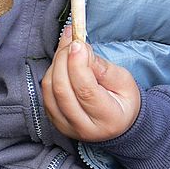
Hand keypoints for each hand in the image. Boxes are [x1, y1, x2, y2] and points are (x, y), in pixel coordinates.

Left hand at [42, 26, 140, 141]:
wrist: (116, 122)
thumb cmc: (122, 98)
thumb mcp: (124, 80)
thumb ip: (103, 67)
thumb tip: (81, 50)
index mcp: (108, 119)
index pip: (85, 91)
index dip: (77, 64)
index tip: (78, 43)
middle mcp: (84, 127)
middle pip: (62, 89)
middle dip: (64, 58)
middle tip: (74, 41)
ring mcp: (65, 126)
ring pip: (50, 88)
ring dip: (57, 61)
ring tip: (69, 47)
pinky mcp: (53, 119)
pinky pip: (45, 91)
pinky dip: (52, 70)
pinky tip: (63, 59)